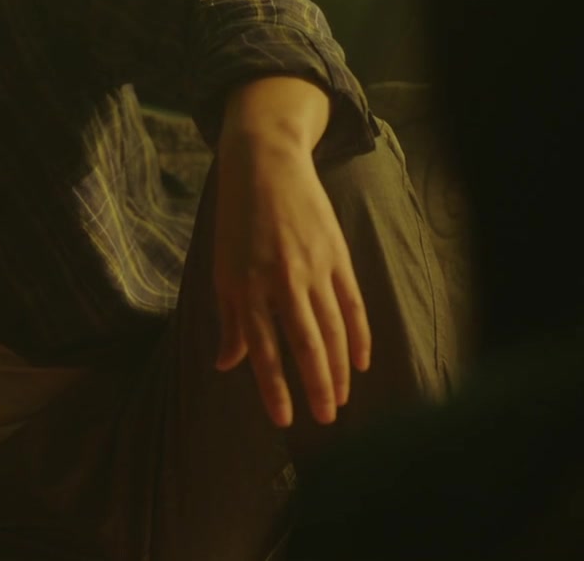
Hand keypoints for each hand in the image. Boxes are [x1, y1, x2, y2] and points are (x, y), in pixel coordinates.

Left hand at [212, 80, 372, 428]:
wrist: (265, 163)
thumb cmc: (237, 221)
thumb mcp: (223, 268)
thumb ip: (230, 320)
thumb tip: (228, 365)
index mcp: (247, 287)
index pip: (263, 349)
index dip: (274, 388)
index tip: (284, 420)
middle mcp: (282, 281)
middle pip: (305, 344)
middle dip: (316, 386)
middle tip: (325, 420)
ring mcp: (313, 268)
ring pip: (332, 329)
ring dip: (338, 369)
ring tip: (342, 399)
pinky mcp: (337, 255)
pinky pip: (352, 304)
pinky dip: (358, 334)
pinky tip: (360, 362)